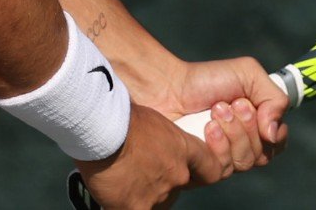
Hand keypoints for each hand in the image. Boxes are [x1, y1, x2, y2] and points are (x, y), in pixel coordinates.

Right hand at [73, 102, 224, 209]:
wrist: (104, 127)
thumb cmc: (121, 114)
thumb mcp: (150, 119)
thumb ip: (158, 137)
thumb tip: (149, 140)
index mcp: (184, 149)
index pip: (211, 170)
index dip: (201, 172)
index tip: (188, 170)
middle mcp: (177, 175)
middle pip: (176, 186)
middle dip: (161, 181)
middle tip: (139, 169)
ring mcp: (158, 194)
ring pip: (155, 200)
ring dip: (141, 192)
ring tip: (120, 176)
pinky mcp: (136, 208)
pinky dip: (124, 204)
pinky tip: (113, 193)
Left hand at [151, 58, 289, 174]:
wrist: (168, 87)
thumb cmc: (206, 79)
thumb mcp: (249, 74)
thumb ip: (275, 98)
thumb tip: (274, 134)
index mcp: (255, 127)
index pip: (277, 143)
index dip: (272, 130)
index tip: (252, 105)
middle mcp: (241, 147)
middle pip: (264, 154)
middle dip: (248, 125)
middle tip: (231, 103)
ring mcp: (222, 159)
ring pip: (245, 161)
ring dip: (234, 131)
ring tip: (216, 110)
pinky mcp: (204, 168)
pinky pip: (224, 168)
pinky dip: (219, 143)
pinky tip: (207, 126)